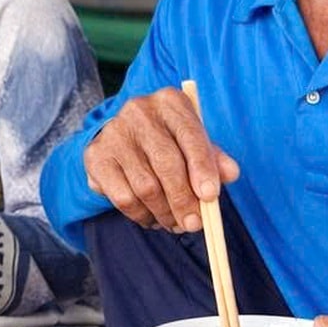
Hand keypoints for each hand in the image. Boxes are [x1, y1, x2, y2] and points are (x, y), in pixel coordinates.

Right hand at [83, 87, 239, 231]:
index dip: (202, 167)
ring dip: (164, 213)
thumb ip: (214, 159)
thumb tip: (230, 174)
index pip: (190, 135)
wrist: (124, 140)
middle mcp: (139, 111)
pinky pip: (123, 198)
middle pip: (167, 164)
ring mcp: (114, 133)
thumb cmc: (169, 143)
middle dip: (184, 200)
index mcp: (170, 101)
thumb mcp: (194, 144)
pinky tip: (152, 218)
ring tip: (175, 223)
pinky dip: (142, 216)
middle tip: (194, 224)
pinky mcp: (96, 156)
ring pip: (146, 186)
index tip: (211, 196)